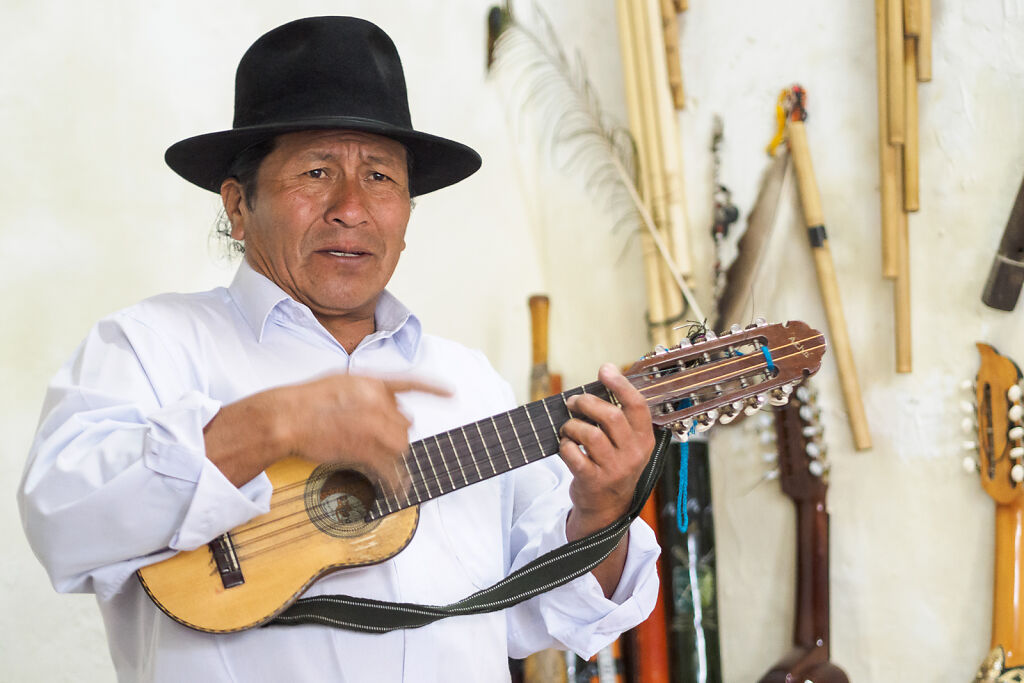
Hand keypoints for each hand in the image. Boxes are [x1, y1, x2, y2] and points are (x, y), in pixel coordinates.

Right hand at [205, 373, 448, 493]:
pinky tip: (397, 489)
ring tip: (380, 460)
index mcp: (373, 382)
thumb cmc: (305, 401)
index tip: (452, 393)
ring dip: (393, 456)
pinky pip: (391, 469)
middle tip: (374, 440)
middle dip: (395, 433)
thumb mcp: (340, 382)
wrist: (288, 416)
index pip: (411, 383)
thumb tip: (383, 408)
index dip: (434, 389)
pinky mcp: (367, 449)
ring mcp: (375, 426)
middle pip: (405, 423)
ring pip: (401, 446)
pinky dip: (396, 482)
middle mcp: (380, 402)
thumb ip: (365, 392)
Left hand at [558, 363, 654, 537]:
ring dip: (572, 426)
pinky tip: (566, 446)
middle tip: (572, 402)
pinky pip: (574, 454)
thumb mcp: (628, 444)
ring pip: (589, 434)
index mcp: (644, 440)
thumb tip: (606, 375)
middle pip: (610, 416)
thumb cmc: (614, 466)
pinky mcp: (593, 481)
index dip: (620, 384)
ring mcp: (614, 469)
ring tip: (567, 428)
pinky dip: (565, 446)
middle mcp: (633, 454)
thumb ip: (620, 416)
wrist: (607, 508)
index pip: (637, 406)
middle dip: (586, 403)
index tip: (605, 369)